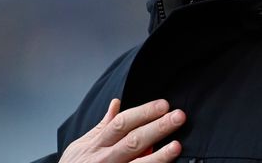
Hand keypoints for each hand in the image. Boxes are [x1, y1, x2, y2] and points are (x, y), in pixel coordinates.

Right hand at [59, 98, 185, 162]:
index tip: (164, 105)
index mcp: (97, 144)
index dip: (143, 112)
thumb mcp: (82, 145)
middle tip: (178, 117)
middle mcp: (105, 159)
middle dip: (157, 128)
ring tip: (176, 146)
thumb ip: (102, 126)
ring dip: (159, 156)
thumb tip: (116, 103)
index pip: (123, 123)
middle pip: (134, 140)